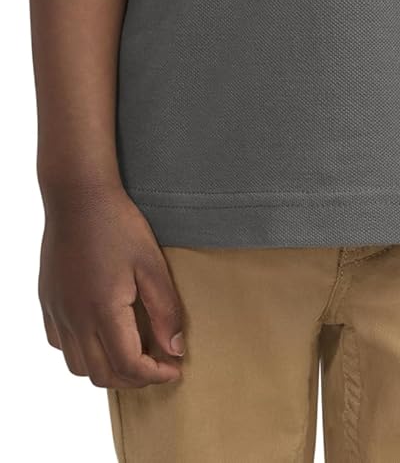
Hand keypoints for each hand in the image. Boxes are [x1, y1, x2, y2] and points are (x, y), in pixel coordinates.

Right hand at [38, 183, 185, 388]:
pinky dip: (81, 352)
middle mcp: (75, 319)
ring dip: (106, 371)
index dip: (155, 375)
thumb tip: (174, 349)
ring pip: (78, 366)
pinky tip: (100, 335)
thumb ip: (164, 310)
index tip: (174, 369)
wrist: (78, 196)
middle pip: (103, 375)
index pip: (129, 365)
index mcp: (103, 311)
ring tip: (130, 355)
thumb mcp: (151, 264)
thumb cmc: (117, 224)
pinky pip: (60, 344)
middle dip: (134, 379)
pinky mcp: (48, 302)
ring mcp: (58, 312)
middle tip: (156, 367)